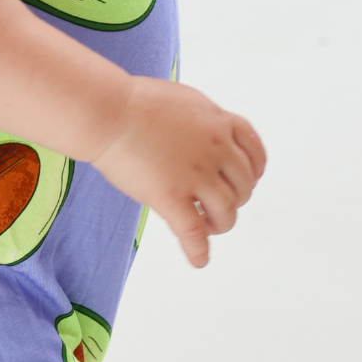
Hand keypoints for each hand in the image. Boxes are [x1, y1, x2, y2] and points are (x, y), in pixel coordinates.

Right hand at [91, 76, 265, 268]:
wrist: (107, 111)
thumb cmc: (135, 102)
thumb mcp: (185, 101)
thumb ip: (204, 121)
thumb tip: (210, 132)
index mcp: (219, 123)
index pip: (255, 153)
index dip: (254, 172)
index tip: (247, 180)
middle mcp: (216, 149)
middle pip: (244, 186)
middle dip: (234, 199)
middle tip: (216, 203)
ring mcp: (195, 174)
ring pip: (226, 212)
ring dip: (220, 223)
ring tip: (206, 226)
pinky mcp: (170, 195)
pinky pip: (194, 232)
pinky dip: (199, 250)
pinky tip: (199, 260)